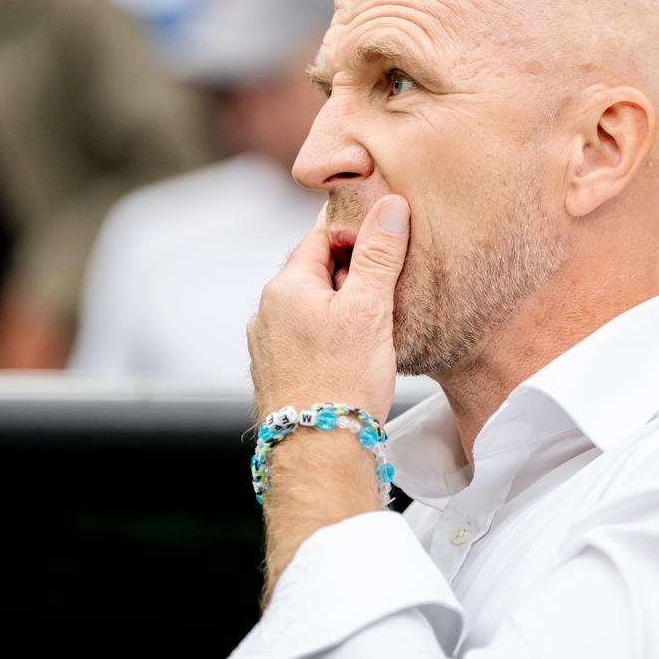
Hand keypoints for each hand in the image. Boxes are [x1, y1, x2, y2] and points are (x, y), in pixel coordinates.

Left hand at [247, 195, 411, 421]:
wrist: (317, 453)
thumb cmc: (343, 383)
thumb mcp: (370, 310)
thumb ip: (379, 255)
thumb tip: (390, 205)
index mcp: (285, 286)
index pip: (321, 234)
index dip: (356, 228)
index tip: (385, 229)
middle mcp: (267, 311)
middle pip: (317, 271)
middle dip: (353, 271)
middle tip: (391, 281)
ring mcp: (268, 344)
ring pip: (312, 306)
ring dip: (342, 305)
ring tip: (378, 321)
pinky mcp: (277, 372)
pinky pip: (307, 337)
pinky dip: (331, 334)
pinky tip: (356, 353)